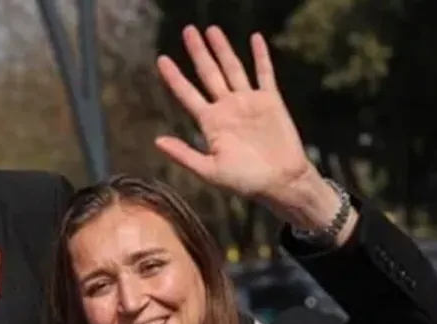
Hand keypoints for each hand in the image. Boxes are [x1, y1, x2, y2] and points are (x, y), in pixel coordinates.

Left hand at [155, 26, 313, 205]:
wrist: (280, 181)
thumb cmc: (244, 180)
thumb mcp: (210, 171)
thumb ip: (184, 154)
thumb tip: (157, 141)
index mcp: (210, 123)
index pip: (187, 94)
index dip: (174, 77)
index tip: (161, 59)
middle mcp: (227, 108)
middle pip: (208, 74)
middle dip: (198, 53)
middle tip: (187, 31)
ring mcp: (248, 102)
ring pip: (232, 68)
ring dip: (222, 49)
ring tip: (211, 29)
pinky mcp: (270, 101)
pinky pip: (264, 73)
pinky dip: (260, 56)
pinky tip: (254, 38)